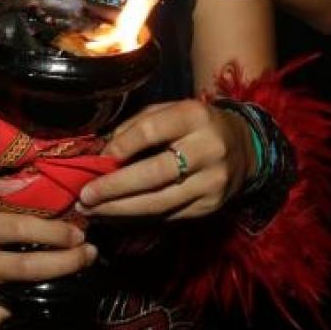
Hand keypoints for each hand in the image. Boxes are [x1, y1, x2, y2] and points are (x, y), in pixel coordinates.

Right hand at [0, 174, 96, 329]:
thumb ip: (6, 182)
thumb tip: (50, 176)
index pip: (22, 230)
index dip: (56, 234)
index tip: (80, 232)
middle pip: (26, 269)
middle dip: (65, 263)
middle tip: (90, 254)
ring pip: (12, 300)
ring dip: (48, 290)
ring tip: (71, 277)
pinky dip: (10, 314)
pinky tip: (27, 299)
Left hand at [77, 99, 255, 221]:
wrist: (245, 146)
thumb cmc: (195, 125)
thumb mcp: (170, 110)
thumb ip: (137, 125)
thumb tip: (102, 149)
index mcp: (194, 117)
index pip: (152, 132)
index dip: (121, 146)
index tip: (97, 160)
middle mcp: (207, 149)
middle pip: (155, 173)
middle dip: (115, 188)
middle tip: (85, 196)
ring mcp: (212, 182)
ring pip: (160, 202)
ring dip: (121, 210)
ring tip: (93, 212)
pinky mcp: (211, 206)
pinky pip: (169, 215)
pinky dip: (138, 218)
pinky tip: (116, 217)